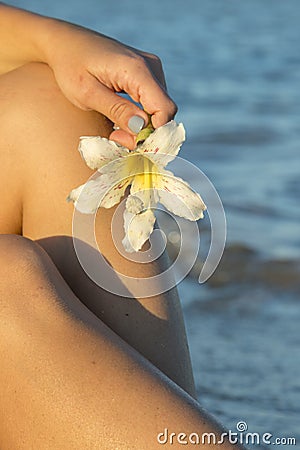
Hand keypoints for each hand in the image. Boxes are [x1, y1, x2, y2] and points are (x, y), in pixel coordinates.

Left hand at [43, 20, 176, 147]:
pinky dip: (141, 116)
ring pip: (159, 109)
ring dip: (142, 126)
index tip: (130, 144)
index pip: (164, 109)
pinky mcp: (147, 73)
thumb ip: (117, 111)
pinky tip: (121, 119)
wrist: (64, 42)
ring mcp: (151, 68)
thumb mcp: (87, 94)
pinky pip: (153, 102)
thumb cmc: (70, 66)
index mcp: (136, 69)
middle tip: (116, 139)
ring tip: (115, 130)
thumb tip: (141, 128)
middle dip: (145, 132)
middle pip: (164, 111)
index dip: (154, 132)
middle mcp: (150, 66)